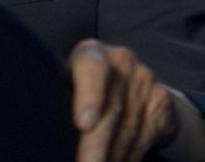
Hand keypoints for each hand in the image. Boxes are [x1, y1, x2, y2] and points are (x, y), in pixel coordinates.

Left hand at [69, 39, 177, 161]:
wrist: (129, 74)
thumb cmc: (85, 80)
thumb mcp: (68, 76)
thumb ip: (63, 93)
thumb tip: (45, 127)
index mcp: (91, 52)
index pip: (91, 67)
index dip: (89, 96)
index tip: (83, 124)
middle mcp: (121, 62)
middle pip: (111, 109)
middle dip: (97, 145)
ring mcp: (144, 81)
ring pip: (129, 128)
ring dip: (113, 156)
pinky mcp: (160, 101)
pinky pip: (145, 136)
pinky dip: (129, 156)